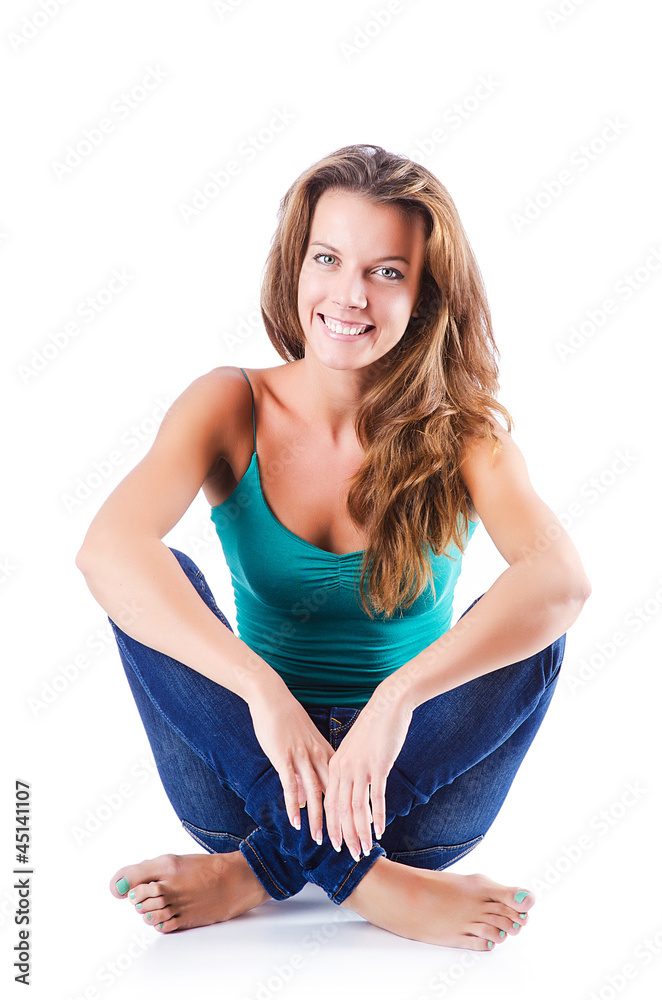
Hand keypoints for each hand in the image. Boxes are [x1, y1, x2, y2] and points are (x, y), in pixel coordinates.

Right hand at [247, 681, 334, 842]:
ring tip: (322, 840)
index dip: (350, 807)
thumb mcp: (302, 745)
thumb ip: (305, 771)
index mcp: (326, 752)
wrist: (273, 697)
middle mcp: (318, 756)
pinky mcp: (284, 757)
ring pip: (314, 793)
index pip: (343, 785)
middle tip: (347, 840)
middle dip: (340, 818)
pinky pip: (290, 785)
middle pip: (333, 792)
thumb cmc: (287, 719)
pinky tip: (296, 822)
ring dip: (319, 819)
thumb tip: (303, 799)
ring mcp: (302, 757)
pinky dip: (293, 805)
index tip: (357, 826)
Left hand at [323, 687, 412, 860]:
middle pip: (340, 810)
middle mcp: (343, 769)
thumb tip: (347, 786)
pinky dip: (377, 817)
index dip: (331, 825)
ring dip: (360, 833)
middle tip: (349, 855)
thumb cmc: (372, 727)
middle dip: (344, 835)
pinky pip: (376, 798)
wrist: (388, 706)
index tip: (334, 843)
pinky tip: (380, 832)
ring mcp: (360, 769)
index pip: (329, 802)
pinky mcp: (378, 767)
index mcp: (335, 765)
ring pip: (356, 809)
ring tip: (364, 850)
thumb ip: (348, 768)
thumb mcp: (354, 749)